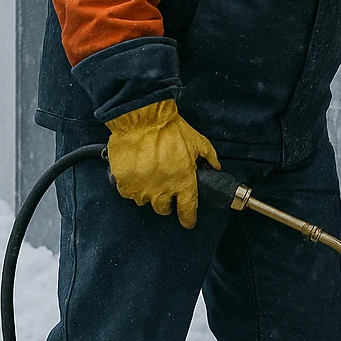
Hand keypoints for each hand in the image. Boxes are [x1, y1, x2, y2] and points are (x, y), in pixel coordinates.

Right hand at [105, 98, 219, 228]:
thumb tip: (215, 166)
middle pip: (164, 209)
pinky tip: (136, 175)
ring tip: (150, 178)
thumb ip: (209, 157)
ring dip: (149, 193)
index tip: (188, 221)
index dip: (188, 218)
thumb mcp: (197, 141)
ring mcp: (142, 188)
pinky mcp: (125, 183)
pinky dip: (133, 187)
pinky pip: (129, 193)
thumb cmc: (170, 129)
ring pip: (145, 202)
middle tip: (166, 188)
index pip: (188, 211)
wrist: (142, 120)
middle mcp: (162, 189)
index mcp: (183, 182)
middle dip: (167, 202)